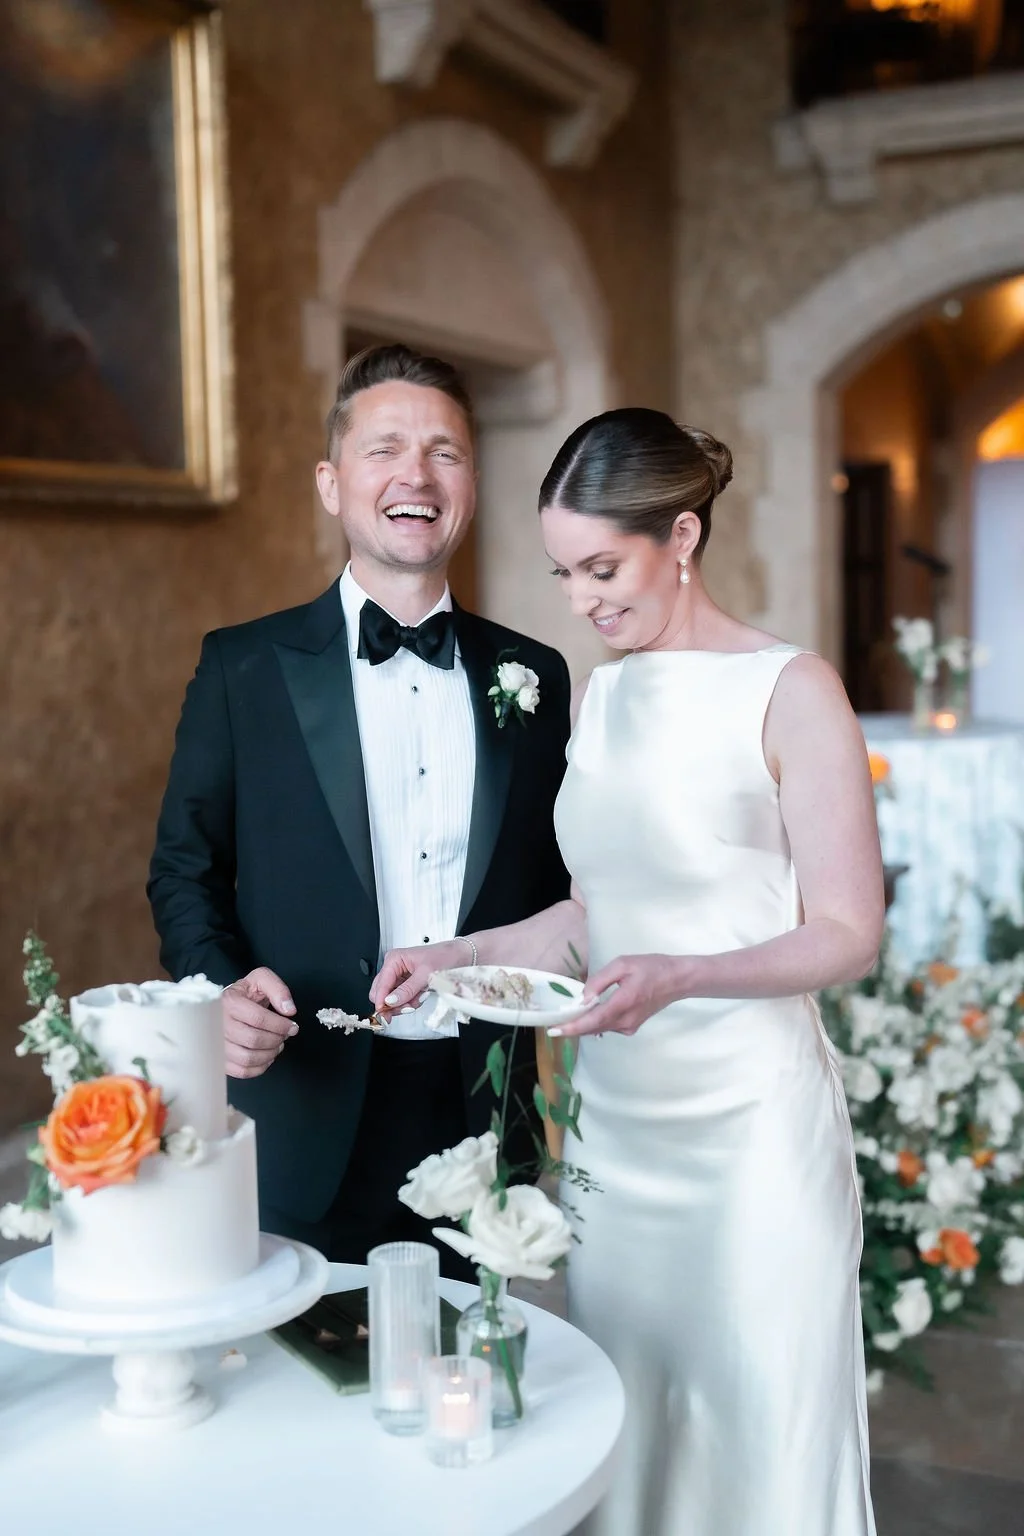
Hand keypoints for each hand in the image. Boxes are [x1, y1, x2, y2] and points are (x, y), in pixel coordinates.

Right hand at [222, 967, 297, 1077]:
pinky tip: (265, 1056)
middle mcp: (218, 1024)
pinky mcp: (220, 1059)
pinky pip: (241, 1071)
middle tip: (284, 1035)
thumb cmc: (245, 993)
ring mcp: (217, 1043)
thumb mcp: (261, 979)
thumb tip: (288, 1010)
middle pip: (253, 1040)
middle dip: (276, 1039)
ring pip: (247, 1058)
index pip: (258, 1018)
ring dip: (269, 1054)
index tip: (292, 1027)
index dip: (280, 1025)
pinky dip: (259, 1067)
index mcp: (229, 1002)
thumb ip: (278, 989)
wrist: (227, 1003)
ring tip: (276, 1045)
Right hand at [370, 939, 469, 1019]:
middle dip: (394, 1003)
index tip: (384, 1013)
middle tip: (407, 1007)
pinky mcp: (407, 984)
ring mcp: (400, 976)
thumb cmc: (444, 956)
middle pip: (382, 993)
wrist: (458, 957)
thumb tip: (391, 1001)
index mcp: (394, 959)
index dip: (381, 1000)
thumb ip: (407, 989)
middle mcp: (394, 967)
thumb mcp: (425, 974)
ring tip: (420, 997)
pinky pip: (402, 999)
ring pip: (392, 998)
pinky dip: (411, 1001)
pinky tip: (421, 996)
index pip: (380, 984)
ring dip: (405, 1003)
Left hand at [550, 954, 685, 1038]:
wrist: (677, 980)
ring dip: (583, 1023)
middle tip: (554, 1021)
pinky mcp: (632, 1027)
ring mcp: (629, 1026)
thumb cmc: (651, 967)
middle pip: (593, 1027)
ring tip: (569, 1014)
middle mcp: (625, 1020)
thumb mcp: (623, 964)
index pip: (592, 1020)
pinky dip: (596, 1021)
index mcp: (623, 1003)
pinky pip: (608, 1026)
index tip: (554, 1030)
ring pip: (600, 1028)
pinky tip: (591, 1011)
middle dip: (572, 1026)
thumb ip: (600, 980)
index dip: (572, 1026)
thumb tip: (583, 997)